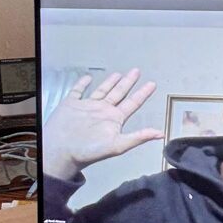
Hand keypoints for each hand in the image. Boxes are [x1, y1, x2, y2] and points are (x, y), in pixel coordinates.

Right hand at [42, 68, 163, 179]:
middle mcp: (102, 112)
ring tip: (118, 74)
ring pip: (101, 91)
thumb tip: (161, 134)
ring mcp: (87, 107)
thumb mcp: (117, 144)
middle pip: (119, 93)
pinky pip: (78, 91)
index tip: (152, 84)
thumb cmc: (89, 150)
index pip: (132, 103)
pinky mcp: (71, 104)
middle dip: (128, 82)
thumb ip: (138, 137)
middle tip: (136, 71)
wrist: (61, 151)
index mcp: (114, 120)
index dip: (143, 94)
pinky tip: (87, 78)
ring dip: (110, 82)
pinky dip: (82, 84)